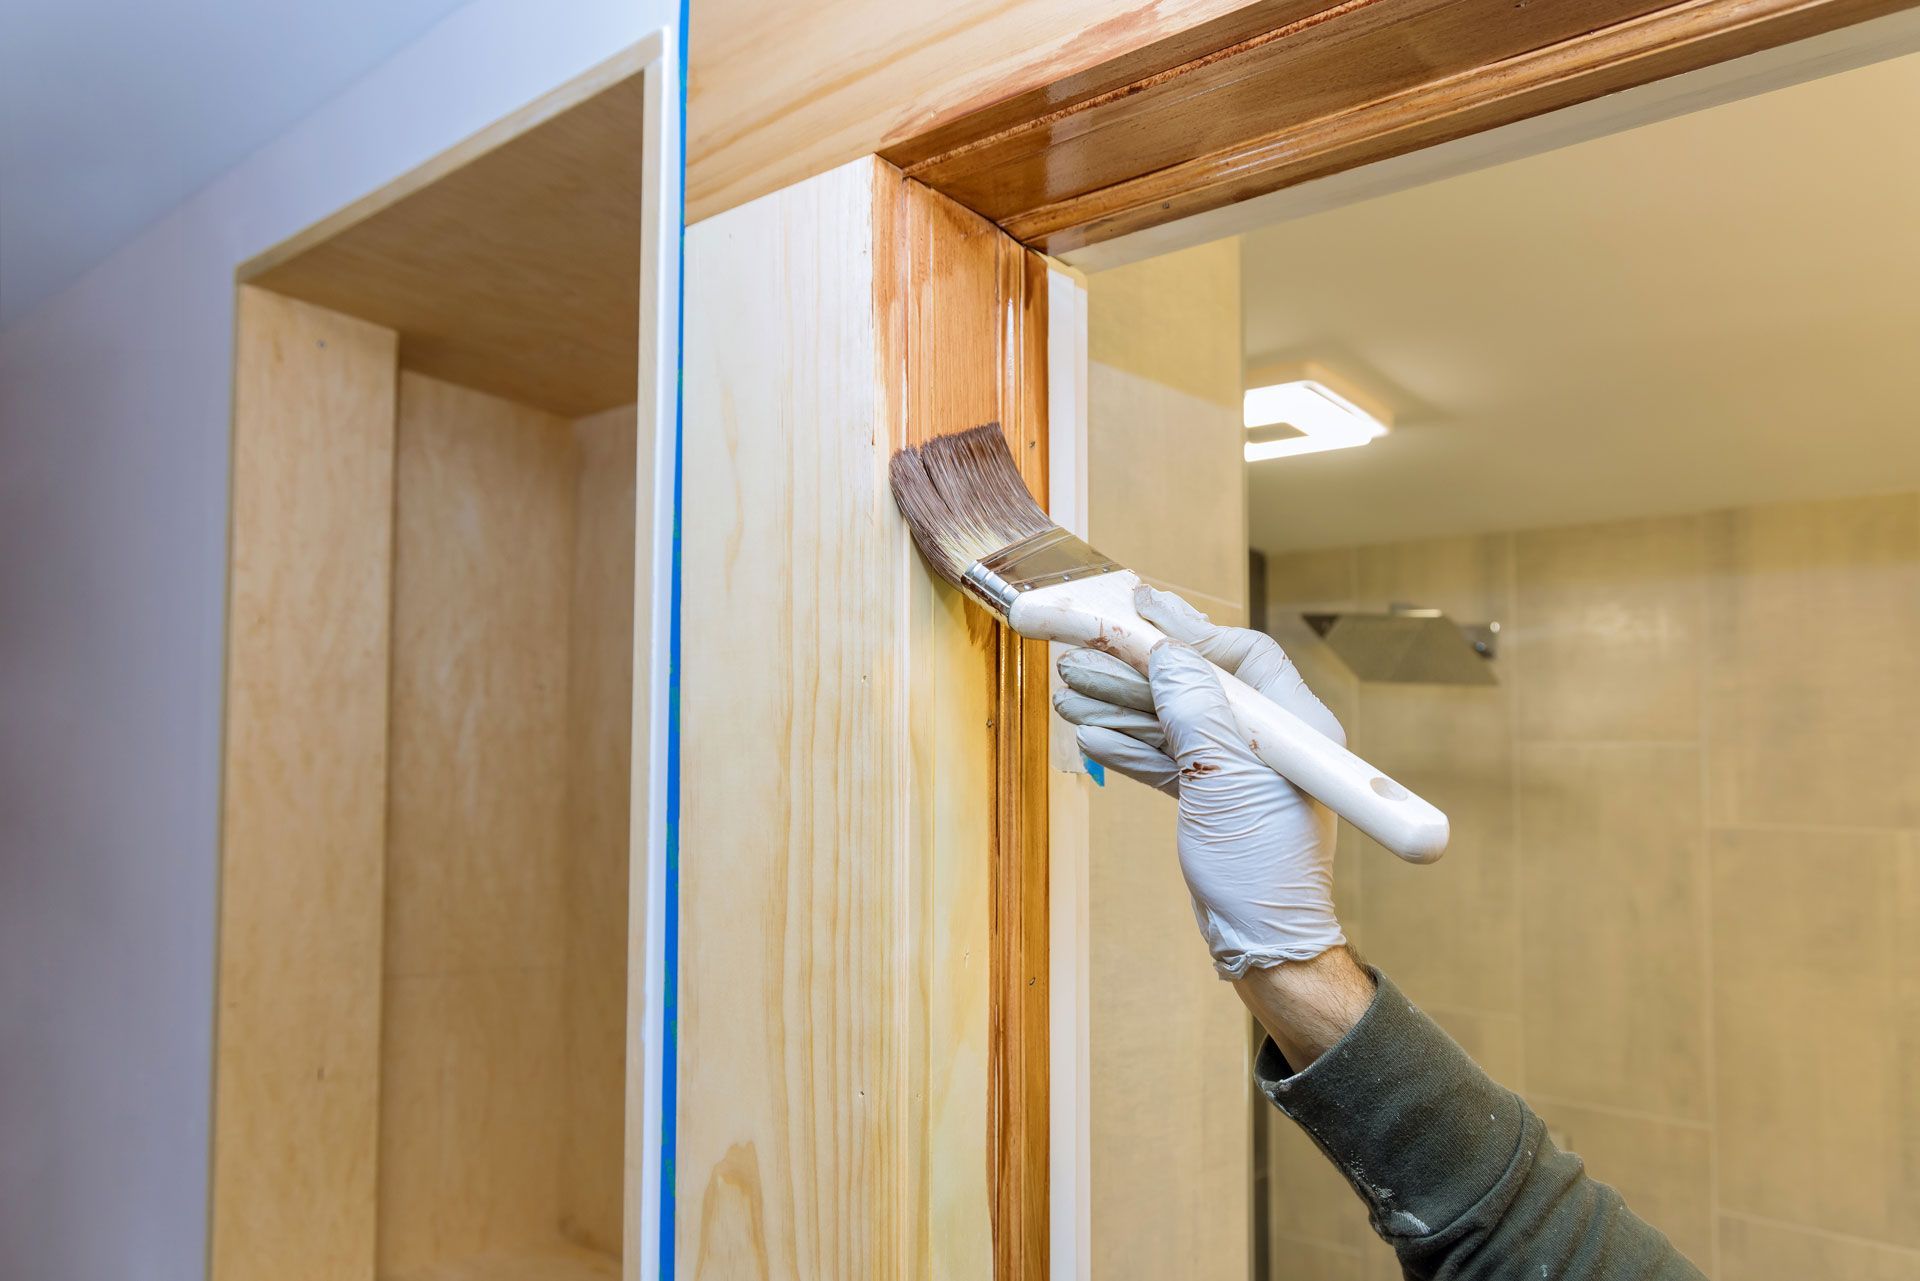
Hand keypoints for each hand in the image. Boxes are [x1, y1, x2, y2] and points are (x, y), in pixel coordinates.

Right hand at [1052, 584, 1346, 978]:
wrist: (1264, 947)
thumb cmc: (1262, 871)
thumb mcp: (1222, 778)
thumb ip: (1194, 707)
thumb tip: (1166, 650)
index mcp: (1294, 726)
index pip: (1239, 655)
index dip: (1187, 631)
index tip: (1139, 610)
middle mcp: (1270, 741)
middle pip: (1196, 684)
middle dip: (1137, 670)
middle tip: (1083, 653)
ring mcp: (1240, 771)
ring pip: (1174, 721)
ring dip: (1122, 706)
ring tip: (1070, 690)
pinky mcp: (1214, 800)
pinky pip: (1167, 759)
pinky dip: (1129, 747)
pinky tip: (1092, 734)